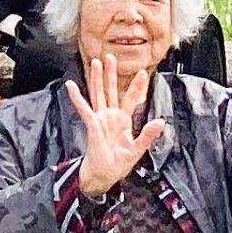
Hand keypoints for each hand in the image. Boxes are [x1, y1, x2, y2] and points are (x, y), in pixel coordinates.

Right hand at [67, 54, 168, 195]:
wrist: (104, 176)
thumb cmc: (118, 164)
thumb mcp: (137, 149)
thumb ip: (148, 135)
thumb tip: (161, 122)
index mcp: (123, 121)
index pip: (131, 99)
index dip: (136, 86)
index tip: (142, 72)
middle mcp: (111, 116)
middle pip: (111, 90)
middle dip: (111, 73)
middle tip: (110, 56)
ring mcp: (100, 119)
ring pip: (99, 94)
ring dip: (97, 78)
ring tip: (96, 62)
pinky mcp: (92, 125)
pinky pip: (84, 109)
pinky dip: (77, 97)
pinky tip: (71, 86)